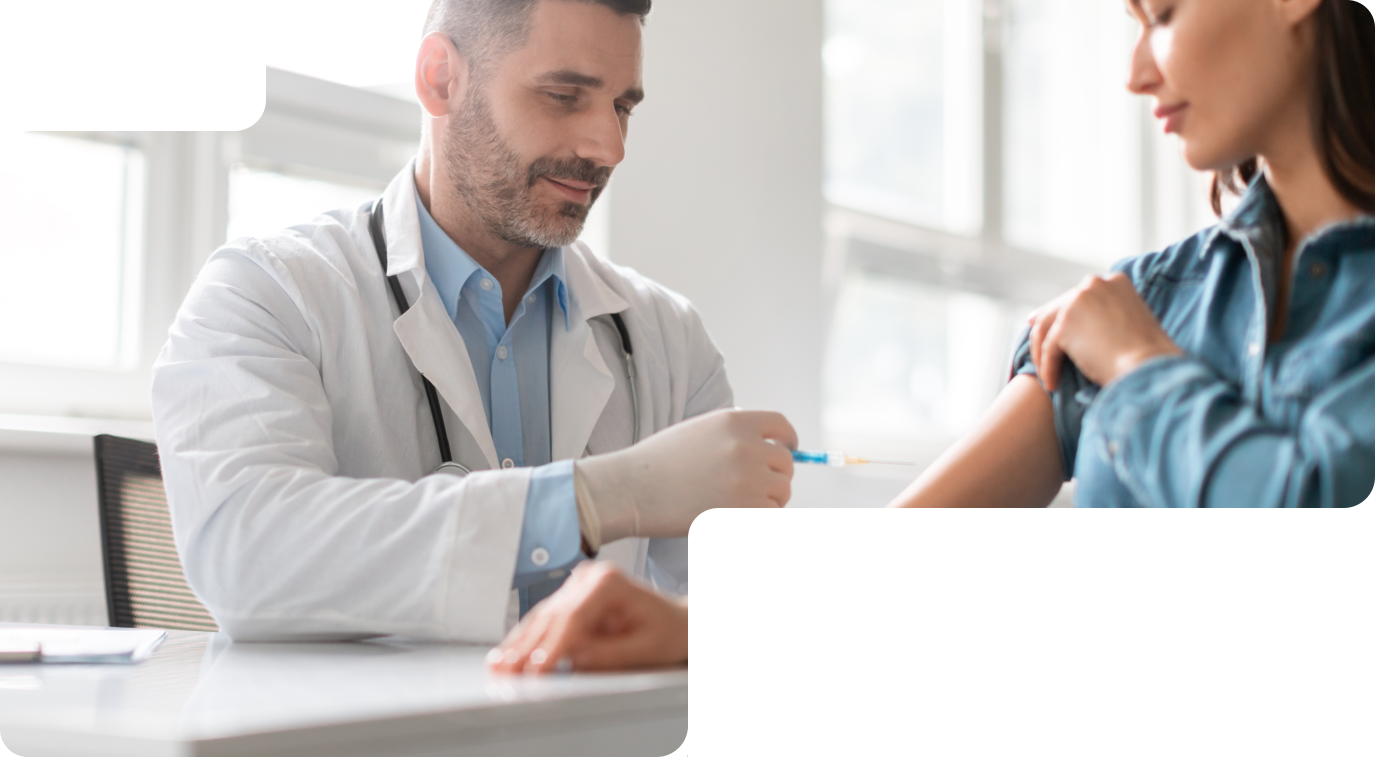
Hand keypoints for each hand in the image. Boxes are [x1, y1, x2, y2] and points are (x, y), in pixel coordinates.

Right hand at [486, 561, 687, 673]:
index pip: (573, 617)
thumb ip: (609, 653)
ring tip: (498, 663)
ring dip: (519, 642)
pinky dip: (526, 638)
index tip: (537, 667)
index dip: (552, 645)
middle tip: (505, 669)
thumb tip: (575, 657)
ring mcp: (577, 586)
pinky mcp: (569, 598)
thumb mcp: (646, 648)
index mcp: (609, 582)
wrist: (675, 621)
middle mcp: (589, 578)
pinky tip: (508, 652)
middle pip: (552, 616)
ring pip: (542, 617)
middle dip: (527, 647)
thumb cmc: (666, 631)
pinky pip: (544, 619)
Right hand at [574, 409, 795, 547]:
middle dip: (775, 476)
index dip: (788, 440)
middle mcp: (746, 446)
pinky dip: (759, 515)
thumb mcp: (698, 432)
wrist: (632, 490)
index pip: (780, 426)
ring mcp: (748, 478)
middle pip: (785, 463)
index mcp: (735, 422)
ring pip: (782, 491)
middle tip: (754, 489)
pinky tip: (733, 514)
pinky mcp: (745, 508)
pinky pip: (770, 513)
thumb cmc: (657, 464)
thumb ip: (733, 436)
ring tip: (738, 504)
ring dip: (769, 500)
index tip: (788, 450)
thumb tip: (767, 450)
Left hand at [1028, 273, 1182, 391]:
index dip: (1062, 309)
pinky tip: (1052, 384)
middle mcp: (1094, 285)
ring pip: (1047, 327)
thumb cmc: (1148, 356)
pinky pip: (1049, 349)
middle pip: (1059, 307)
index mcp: (1115, 281)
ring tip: (1048, 376)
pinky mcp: (1066, 324)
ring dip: (1043, 353)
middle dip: (1043, 325)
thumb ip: (1109, 316)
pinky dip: (1048, 368)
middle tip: (1034, 339)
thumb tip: (1085, 326)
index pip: (1079, 296)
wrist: (1149, 366)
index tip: (1046, 319)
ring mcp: (1078, 301)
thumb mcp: (1132, 323)